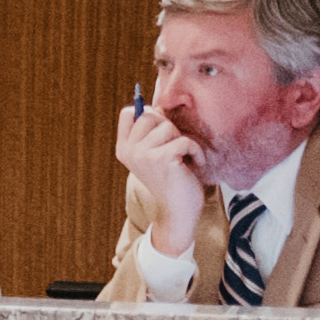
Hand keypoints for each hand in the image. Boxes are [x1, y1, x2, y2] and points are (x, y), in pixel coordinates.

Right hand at [115, 95, 208, 249]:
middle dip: (168, 128)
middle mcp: (129, 150)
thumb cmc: (170, 180)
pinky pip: (185, 140)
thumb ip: (149, 133)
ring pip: (168, 127)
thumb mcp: (152, 155)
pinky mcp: (162, 159)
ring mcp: (143, 155)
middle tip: (174, 147)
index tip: (159, 131)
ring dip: (183, 141)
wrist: (177, 211)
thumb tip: (158, 108)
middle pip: (150, 116)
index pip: (128, 113)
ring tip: (183, 157)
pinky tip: (194, 164)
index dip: (147, 114)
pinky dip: (196, 152)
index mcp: (123, 148)